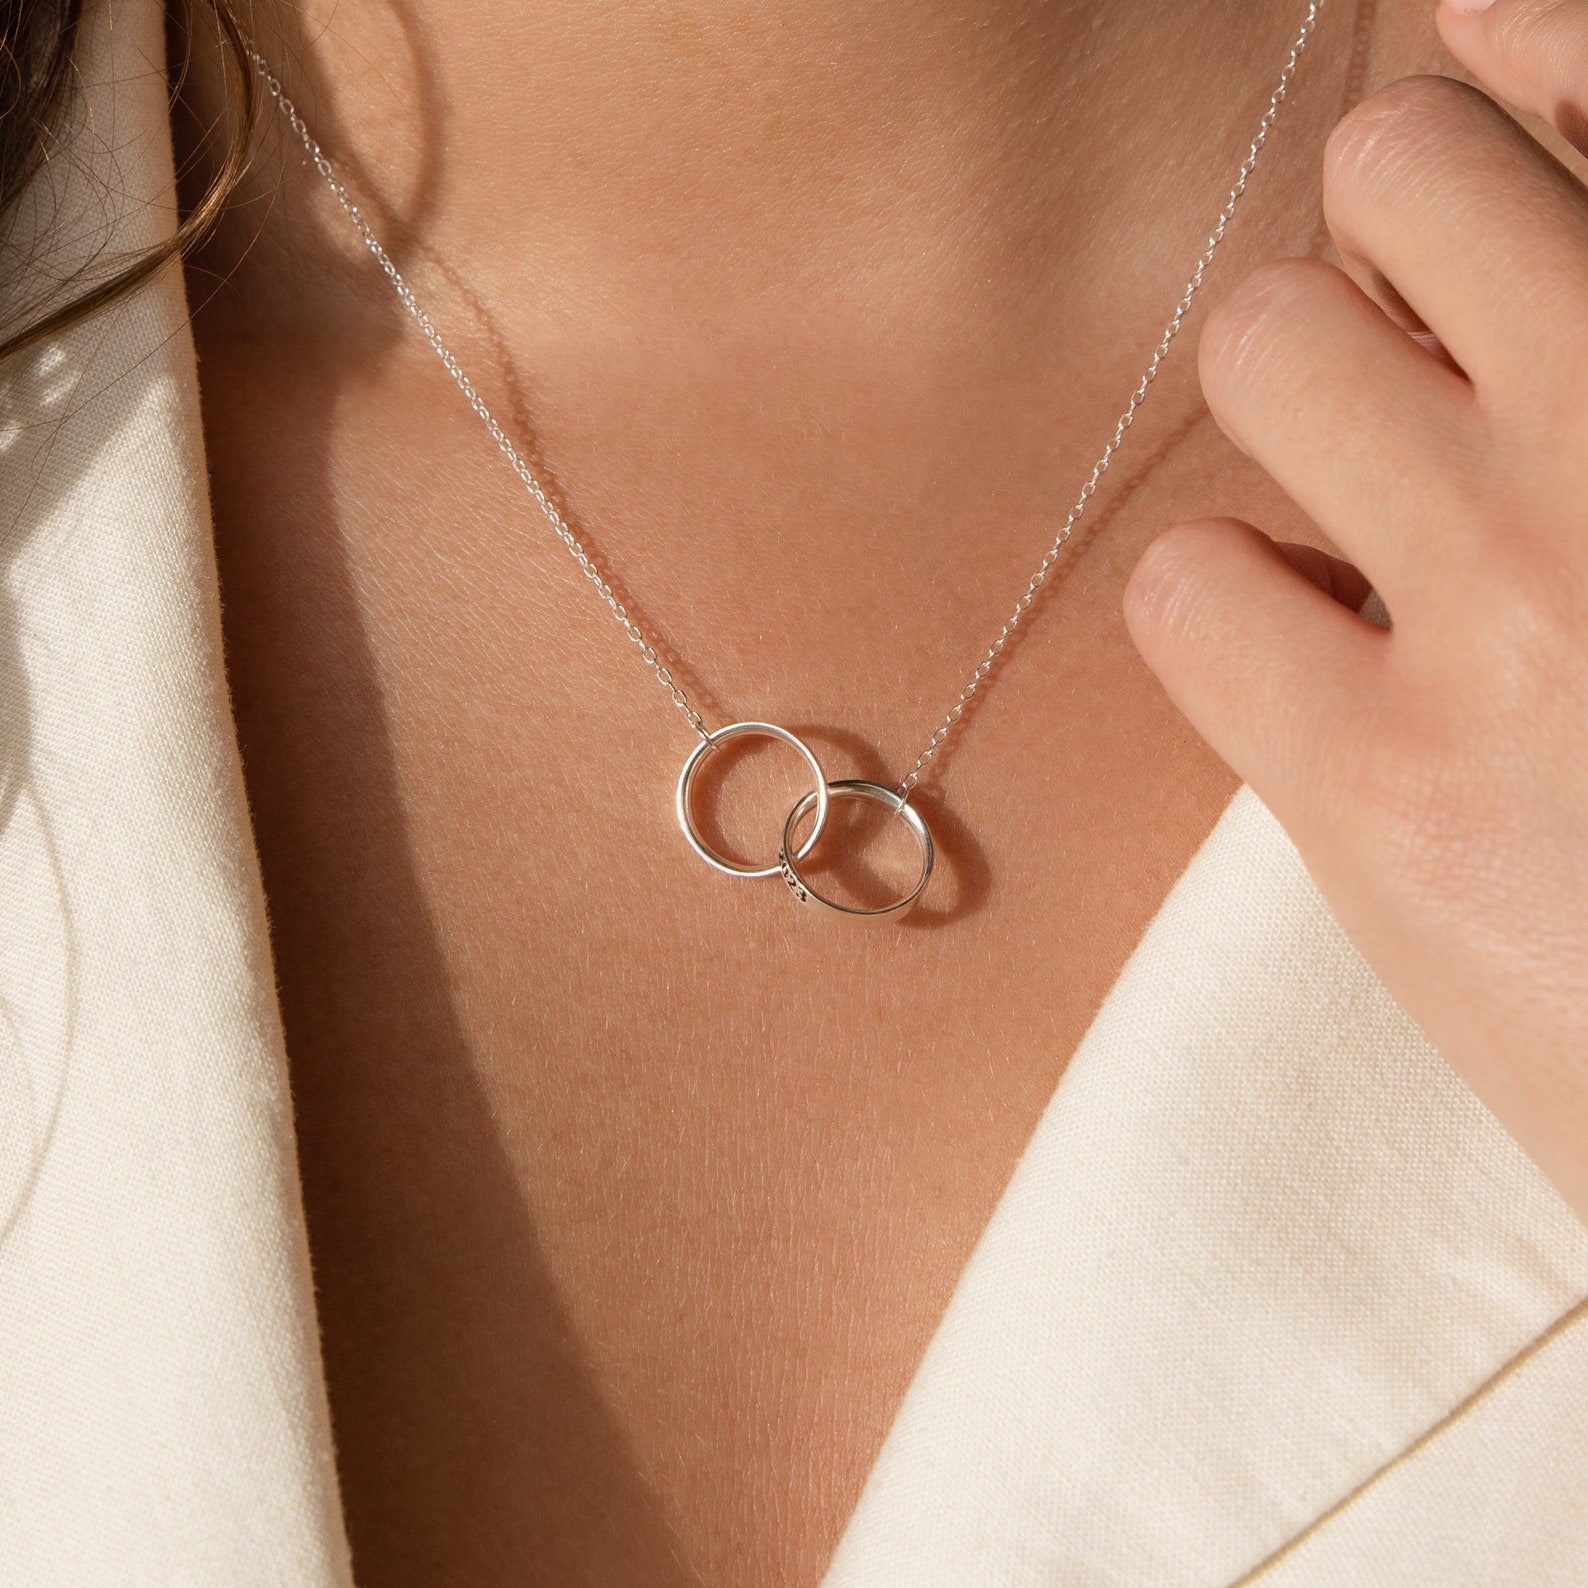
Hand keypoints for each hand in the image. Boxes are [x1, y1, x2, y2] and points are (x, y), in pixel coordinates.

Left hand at [1123, 0, 1587, 1221]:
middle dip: (1384, 265)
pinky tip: (1316, 683)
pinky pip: (1183, 583)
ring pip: (1262, 343)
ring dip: (1293, 421)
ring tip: (1369, 534)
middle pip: (1389, 168)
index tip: (1475, 83)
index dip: (1507, 62)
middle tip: (1427, 385)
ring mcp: (1523, 600)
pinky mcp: (1386, 789)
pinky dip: (1227, 617)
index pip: (1586, 56)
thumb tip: (1503, 191)